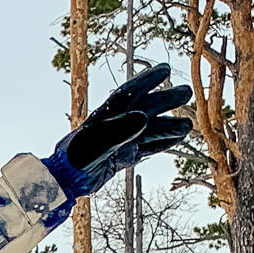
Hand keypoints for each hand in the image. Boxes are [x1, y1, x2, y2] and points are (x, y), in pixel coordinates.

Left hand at [49, 63, 193, 198]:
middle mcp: (116, 125)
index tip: (165, 69)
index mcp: (106, 115)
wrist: (64, 182)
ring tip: (189, 124)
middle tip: (187, 92)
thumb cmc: (74, 160)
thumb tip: (144, 116)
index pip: (129, 93)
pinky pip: (146, 148)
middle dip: (166, 100)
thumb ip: (119, 130)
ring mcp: (121, 141)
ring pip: (150, 130)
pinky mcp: (123, 158)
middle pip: (145, 108)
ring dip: (169, 126)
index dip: (147, 80)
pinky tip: (177, 140)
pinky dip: (162, 144)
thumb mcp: (95, 144)